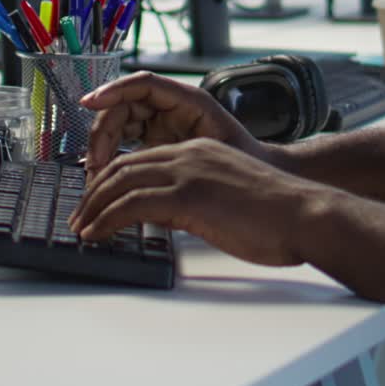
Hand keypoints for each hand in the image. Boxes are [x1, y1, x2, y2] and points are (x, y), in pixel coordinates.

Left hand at [70, 138, 314, 266]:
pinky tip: (96, 235)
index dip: (113, 180)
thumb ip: (192, 199)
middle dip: (95, 192)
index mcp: (201, 150)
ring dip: (93, 207)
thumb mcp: (225, 198)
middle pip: (125, 165)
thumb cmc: (275, 216)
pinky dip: (106, 220)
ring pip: (121, 181)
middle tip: (80, 218)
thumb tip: (161, 218)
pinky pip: (131, 204)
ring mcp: (189, 172)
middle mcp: (191, 153)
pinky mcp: (188, 196)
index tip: (97, 202)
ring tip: (81, 229)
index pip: (142, 158)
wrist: (304, 214)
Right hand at [81, 71, 268, 174]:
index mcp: (188, 100)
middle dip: (103, 131)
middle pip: (124, 106)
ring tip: (97, 175)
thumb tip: (136, 162)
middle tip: (94, 163)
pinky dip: (111, 157)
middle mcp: (172, 107)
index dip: (114, 89)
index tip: (92, 102)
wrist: (260, 182)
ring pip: (120, 125)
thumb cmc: (243, 162)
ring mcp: (162, 124)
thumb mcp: (213, 153)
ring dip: (103, 146)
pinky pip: (125, 143)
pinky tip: (105, 176)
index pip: (143, 83)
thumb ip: (177, 155)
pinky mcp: (157, 143)